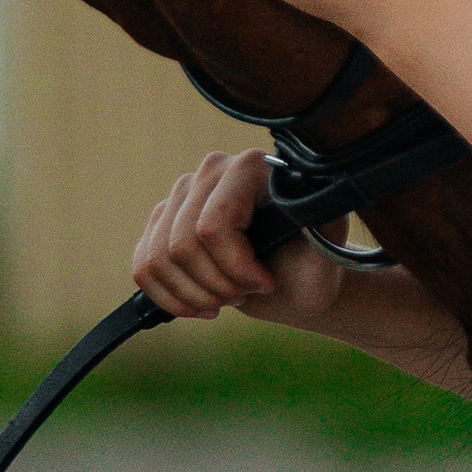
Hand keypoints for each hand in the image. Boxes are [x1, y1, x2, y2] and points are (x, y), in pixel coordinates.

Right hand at [131, 146, 352, 325]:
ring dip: (194, 295)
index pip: (213, 226)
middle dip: (216, 286)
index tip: (266, 283)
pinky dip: (168, 297)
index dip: (236, 268)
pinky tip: (200, 303)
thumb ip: (320, 226)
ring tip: (227, 298)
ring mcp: (183, 194)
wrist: (297, 279)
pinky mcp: (163, 220)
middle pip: (182, 246)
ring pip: (158, 258)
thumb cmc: (315, 265)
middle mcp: (212, 170)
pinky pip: (143, 265)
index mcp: (251, 167)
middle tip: (247, 293)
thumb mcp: (327, 251)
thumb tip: (301, 198)